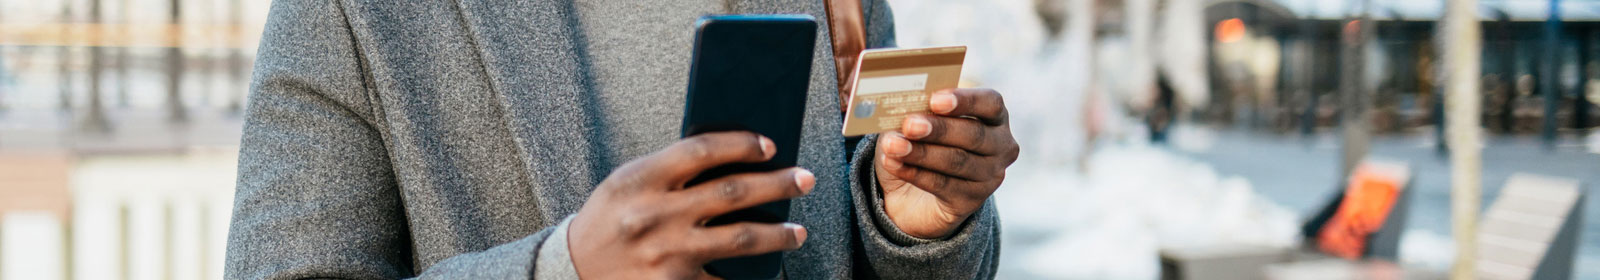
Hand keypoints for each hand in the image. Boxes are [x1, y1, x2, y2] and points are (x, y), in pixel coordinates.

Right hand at [569, 131, 814, 278]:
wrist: (575, 269)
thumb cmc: (611, 217)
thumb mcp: (630, 181)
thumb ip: (672, 169)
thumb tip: (737, 158)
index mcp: (642, 178)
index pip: (702, 150)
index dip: (741, 144)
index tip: (769, 145)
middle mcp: (655, 215)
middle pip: (731, 192)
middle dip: (777, 185)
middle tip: (806, 180)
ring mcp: (666, 254)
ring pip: (739, 239)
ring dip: (778, 235)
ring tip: (799, 232)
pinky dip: (749, 276)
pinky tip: (769, 271)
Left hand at [875, 88, 1018, 238]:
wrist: (911, 194)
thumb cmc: (922, 144)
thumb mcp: (919, 123)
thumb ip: (917, 112)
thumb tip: (901, 108)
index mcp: (994, 116)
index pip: (991, 103)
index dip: (965, 101)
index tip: (936, 100)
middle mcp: (1000, 146)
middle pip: (973, 134)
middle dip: (939, 129)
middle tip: (909, 125)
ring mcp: (989, 176)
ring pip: (957, 161)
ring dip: (921, 152)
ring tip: (894, 146)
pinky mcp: (971, 201)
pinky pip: (943, 185)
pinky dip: (915, 173)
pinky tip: (894, 163)